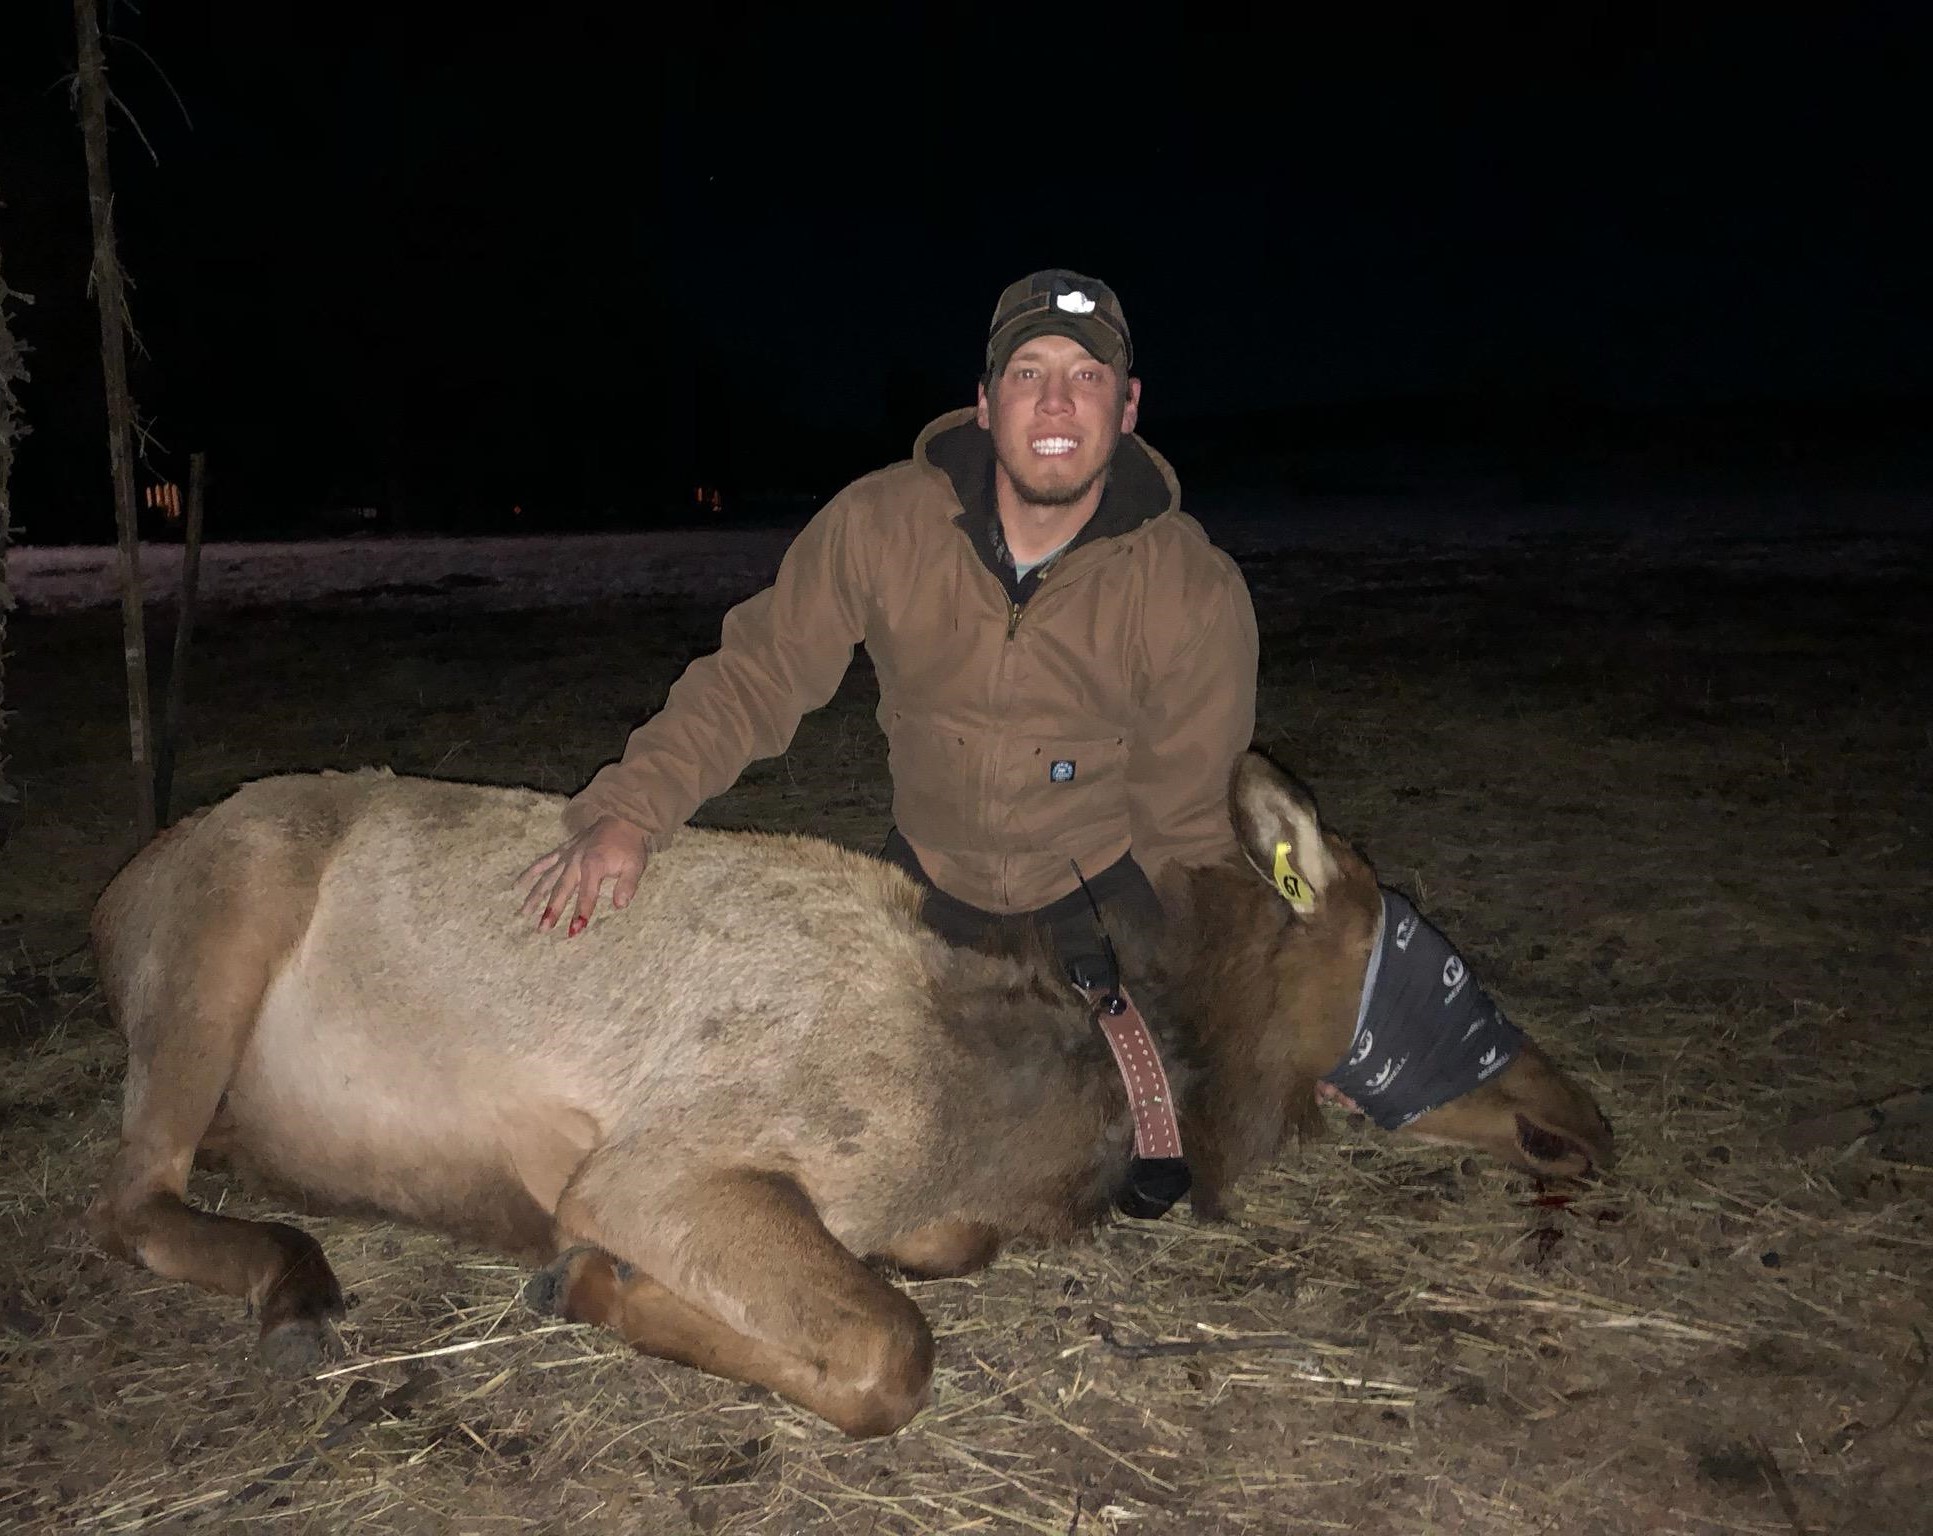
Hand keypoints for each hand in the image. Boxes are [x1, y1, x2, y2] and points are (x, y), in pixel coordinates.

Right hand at [515, 816, 650, 935]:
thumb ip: (627, 885)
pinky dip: (530, 873)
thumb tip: (620, 905)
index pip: (587, 893)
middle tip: (543, 928)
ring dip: (535, 895)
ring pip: (548, 877)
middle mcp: (576, 860)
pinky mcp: (562, 850)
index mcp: (594, 865)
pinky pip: (543, 862)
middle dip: (552, 909)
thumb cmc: (629, 846)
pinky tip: (517, 885)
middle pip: (562, 888)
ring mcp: (567, 855)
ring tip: (524, 913)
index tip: (575, 930)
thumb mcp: (635, 865)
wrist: (622, 818)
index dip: (582, 911)